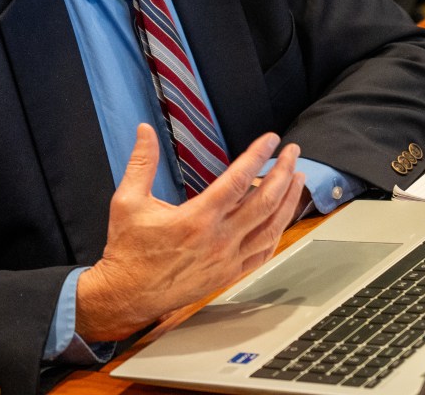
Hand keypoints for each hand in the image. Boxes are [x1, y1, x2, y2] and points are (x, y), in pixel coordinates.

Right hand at [75, 124, 305, 341]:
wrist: (127, 295)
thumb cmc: (128, 248)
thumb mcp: (127, 200)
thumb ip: (141, 162)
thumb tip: (144, 130)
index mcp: (197, 218)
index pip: (238, 181)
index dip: (257, 156)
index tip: (271, 138)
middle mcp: (219, 239)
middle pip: (264, 203)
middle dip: (283, 173)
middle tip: (293, 153)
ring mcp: (228, 260)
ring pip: (271, 228)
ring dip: (288, 201)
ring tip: (297, 179)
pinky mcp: (228, 275)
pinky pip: (262, 253)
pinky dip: (277, 233)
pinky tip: (282, 219)